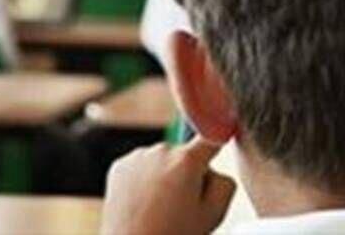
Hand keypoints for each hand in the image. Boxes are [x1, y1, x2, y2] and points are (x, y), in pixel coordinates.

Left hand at [101, 138, 236, 234]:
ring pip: (161, 161)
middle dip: (187, 173)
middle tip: (182, 205)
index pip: (212, 136)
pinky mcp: (120, 165)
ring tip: (159, 210)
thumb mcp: (214, 214)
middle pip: (185, 155)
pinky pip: (141, 167)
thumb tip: (212, 169)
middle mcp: (161, 150)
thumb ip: (225, 182)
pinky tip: (143, 205)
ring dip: (164, 177)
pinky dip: (144, 181)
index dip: (220, 135)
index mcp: (187, 160)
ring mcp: (138, 157)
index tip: (225, 129)